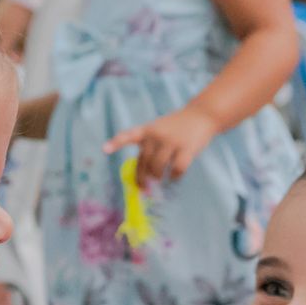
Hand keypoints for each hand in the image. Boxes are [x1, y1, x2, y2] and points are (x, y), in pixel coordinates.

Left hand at [104, 105, 219, 188]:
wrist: (201, 116)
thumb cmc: (177, 128)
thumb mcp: (158, 130)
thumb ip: (149, 148)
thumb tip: (146, 177)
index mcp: (147, 130)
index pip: (128, 135)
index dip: (116, 143)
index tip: (104, 149)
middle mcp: (156, 134)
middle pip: (144, 163)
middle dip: (143, 178)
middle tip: (145, 188)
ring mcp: (171, 141)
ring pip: (159, 169)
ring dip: (159, 178)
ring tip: (162, 178)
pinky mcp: (186, 148)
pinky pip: (177, 170)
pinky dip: (175, 177)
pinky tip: (175, 176)